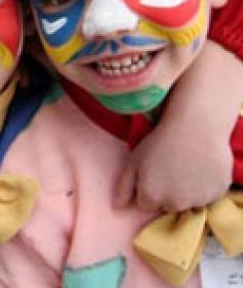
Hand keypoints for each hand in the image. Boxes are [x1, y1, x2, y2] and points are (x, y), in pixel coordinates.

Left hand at [116, 42, 240, 211]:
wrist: (194, 128)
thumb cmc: (159, 142)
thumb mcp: (133, 161)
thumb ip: (123, 187)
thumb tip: (117, 207)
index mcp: (151, 198)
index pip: (146, 204)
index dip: (148, 188)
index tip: (153, 172)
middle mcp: (174, 204)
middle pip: (167, 205)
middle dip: (166, 192)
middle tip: (170, 168)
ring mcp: (196, 201)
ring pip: (188, 202)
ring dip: (186, 191)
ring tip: (186, 167)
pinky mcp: (217, 194)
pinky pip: (207, 196)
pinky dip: (204, 187)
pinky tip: (200, 168)